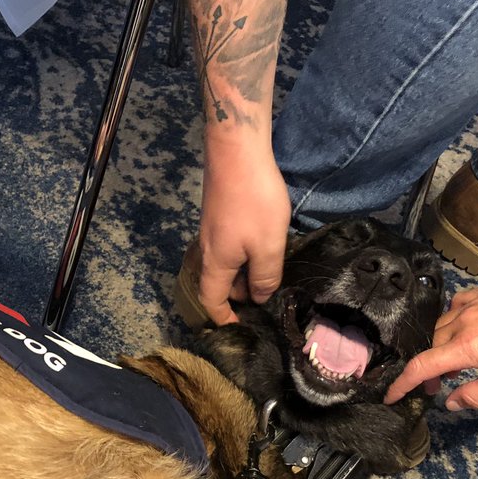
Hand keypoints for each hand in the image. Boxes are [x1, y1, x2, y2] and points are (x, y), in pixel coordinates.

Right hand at [197, 138, 291, 324]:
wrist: (236, 152)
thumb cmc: (254, 202)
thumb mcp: (268, 245)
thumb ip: (266, 276)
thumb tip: (260, 297)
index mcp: (217, 263)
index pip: (212, 300)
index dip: (222, 317)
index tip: (238, 326)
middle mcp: (209, 249)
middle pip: (217, 282)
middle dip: (237, 295)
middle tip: (265, 297)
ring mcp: (212, 230)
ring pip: (224, 263)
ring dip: (243, 273)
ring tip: (268, 272)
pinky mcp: (219, 214)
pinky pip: (228, 246)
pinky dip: (243, 255)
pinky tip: (263, 245)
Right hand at [384, 280, 477, 409]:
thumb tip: (450, 403)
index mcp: (467, 347)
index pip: (422, 368)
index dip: (402, 384)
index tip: (391, 396)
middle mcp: (462, 322)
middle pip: (431, 347)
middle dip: (430, 369)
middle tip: (443, 385)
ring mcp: (472, 304)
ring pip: (441, 326)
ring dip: (442, 346)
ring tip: (458, 361)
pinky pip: (456, 306)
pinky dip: (453, 321)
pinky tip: (466, 328)